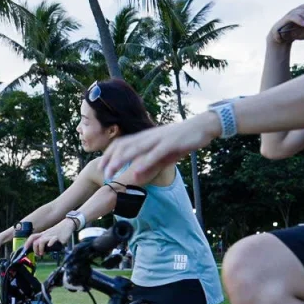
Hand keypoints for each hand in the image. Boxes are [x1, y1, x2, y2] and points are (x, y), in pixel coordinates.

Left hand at [27, 220, 74, 256]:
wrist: (67, 224)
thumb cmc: (58, 231)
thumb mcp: (50, 235)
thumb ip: (45, 241)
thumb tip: (42, 250)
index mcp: (43, 234)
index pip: (33, 237)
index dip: (27, 242)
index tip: (25, 249)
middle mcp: (46, 235)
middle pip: (36, 241)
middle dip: (35, 249)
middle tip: (38, 254)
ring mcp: (51, 236)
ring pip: (42, 241)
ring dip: (40, 248)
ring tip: (42, 253)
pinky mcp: (58, 237)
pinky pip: (53, 239)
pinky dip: (50, 243)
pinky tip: (50, 246)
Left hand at [100, 112, 221, 182]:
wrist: (203, 126)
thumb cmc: (182, 140)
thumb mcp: (164, 154)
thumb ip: (150, 164)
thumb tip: (136, 176)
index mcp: (145, 137)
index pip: (121, 143)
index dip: (109, 154)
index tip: (101, 166)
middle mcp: (148, 136)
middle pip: (123, 145)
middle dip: (110, 159)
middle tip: (101, 172)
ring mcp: (158, 139)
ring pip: (135, 149)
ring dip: (121, 161)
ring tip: (111, 172)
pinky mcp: (170, 143)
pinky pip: (155, 153)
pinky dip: (144, 162)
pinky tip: (136, 171)